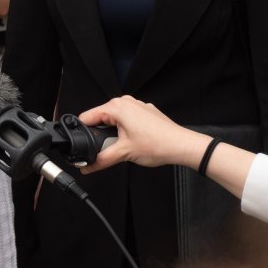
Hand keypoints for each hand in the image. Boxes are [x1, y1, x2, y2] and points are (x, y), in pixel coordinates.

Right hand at [77, 95, 209, 172]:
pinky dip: (126, 130)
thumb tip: (88, 166)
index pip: (88, 117)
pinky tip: (136, 141)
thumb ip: (102, 160)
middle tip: (112, 147)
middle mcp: (125, 102)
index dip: (84, 133)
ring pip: (115, 120)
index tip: (86, 145)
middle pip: (101, 118)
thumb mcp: (124, 153)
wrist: (183, 146)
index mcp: (117, 107)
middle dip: (102, 134)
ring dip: (115, 133)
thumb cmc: (159, 145)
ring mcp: (136, 105)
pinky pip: (127, 119)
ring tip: (126, 145)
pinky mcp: (145, 111)